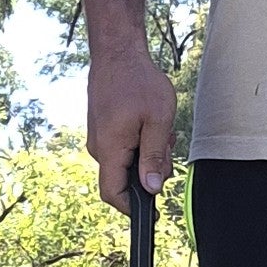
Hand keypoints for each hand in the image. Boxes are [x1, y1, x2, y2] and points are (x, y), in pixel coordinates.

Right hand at [85, 38, 177, 212]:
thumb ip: (154, 157)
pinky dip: (140, 143)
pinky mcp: (103, 129)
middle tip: (168, 146)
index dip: (132, 208)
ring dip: (147, 154)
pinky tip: (151, 124)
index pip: (113, 193)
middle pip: (124, 179)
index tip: (151, 213)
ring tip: (161, 129)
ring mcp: (99, 138)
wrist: (117, 53)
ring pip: (126, 162)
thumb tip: (152, 188)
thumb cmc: (138, 82)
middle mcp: (99, 147)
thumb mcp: (157, 120)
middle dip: (150, 172)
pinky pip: (122, 148)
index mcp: (110, 148)